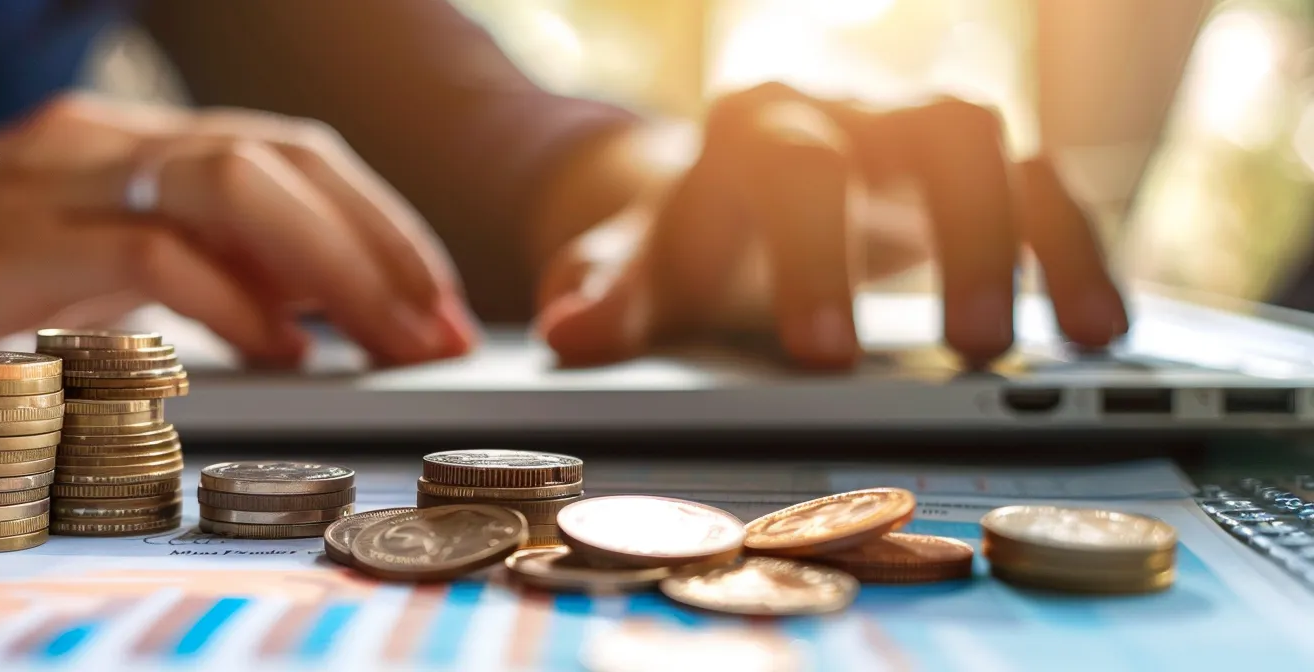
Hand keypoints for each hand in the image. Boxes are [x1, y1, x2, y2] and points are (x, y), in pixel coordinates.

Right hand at [0, 96, 476, 390]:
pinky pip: (150, 253)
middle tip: (441, 326)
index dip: (379, 222)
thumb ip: (205, 265)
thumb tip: (323, 307)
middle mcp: (111, 140)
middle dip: (378, 245)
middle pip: (278, 159)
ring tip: (389, 339)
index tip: (440, 299)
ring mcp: (60, 180)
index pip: (290, 153)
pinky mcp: (13, 239)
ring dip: (332, 266)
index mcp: (143, 140)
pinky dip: (231, 301)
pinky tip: (284, 350)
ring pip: (229, 185)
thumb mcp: (110, 262)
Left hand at [534, 83, 1127, 367]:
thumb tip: (570, 327)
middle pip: (929, 131)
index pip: (794, 166)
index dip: (815, 256)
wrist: (721, 196)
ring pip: (1003, 146)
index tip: (826, 356)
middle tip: (971, 349)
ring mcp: (917, 132)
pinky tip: (1101, 328)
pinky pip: (1047, 187)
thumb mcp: (644, 269)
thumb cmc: (687, 240)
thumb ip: (612, 295)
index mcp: (756, 125)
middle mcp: (850, 107)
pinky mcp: (975, 168)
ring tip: (1074, 345)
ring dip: (1039, 238)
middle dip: (956, 236)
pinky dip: (1078, 251)